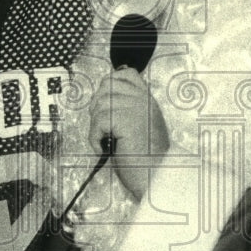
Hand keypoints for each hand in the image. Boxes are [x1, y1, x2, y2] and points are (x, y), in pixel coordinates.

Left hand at [88, 68, 168, 199]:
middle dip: (98, 106)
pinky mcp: (125, 120)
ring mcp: (136, 108)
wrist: (155, 177)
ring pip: (99, 104)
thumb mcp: (140, 126)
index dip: (110, 86)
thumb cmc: (145, 158)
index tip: (107, 107)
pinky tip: (104, 148)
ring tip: (106, 141)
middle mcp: (143, 100)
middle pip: (106, 86)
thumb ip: (128, 109)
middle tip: (104, 128)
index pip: (125, 74)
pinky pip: (97, 121)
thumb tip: (103, 98)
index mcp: (148, 100)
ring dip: (96, 126)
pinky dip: (95, 138)